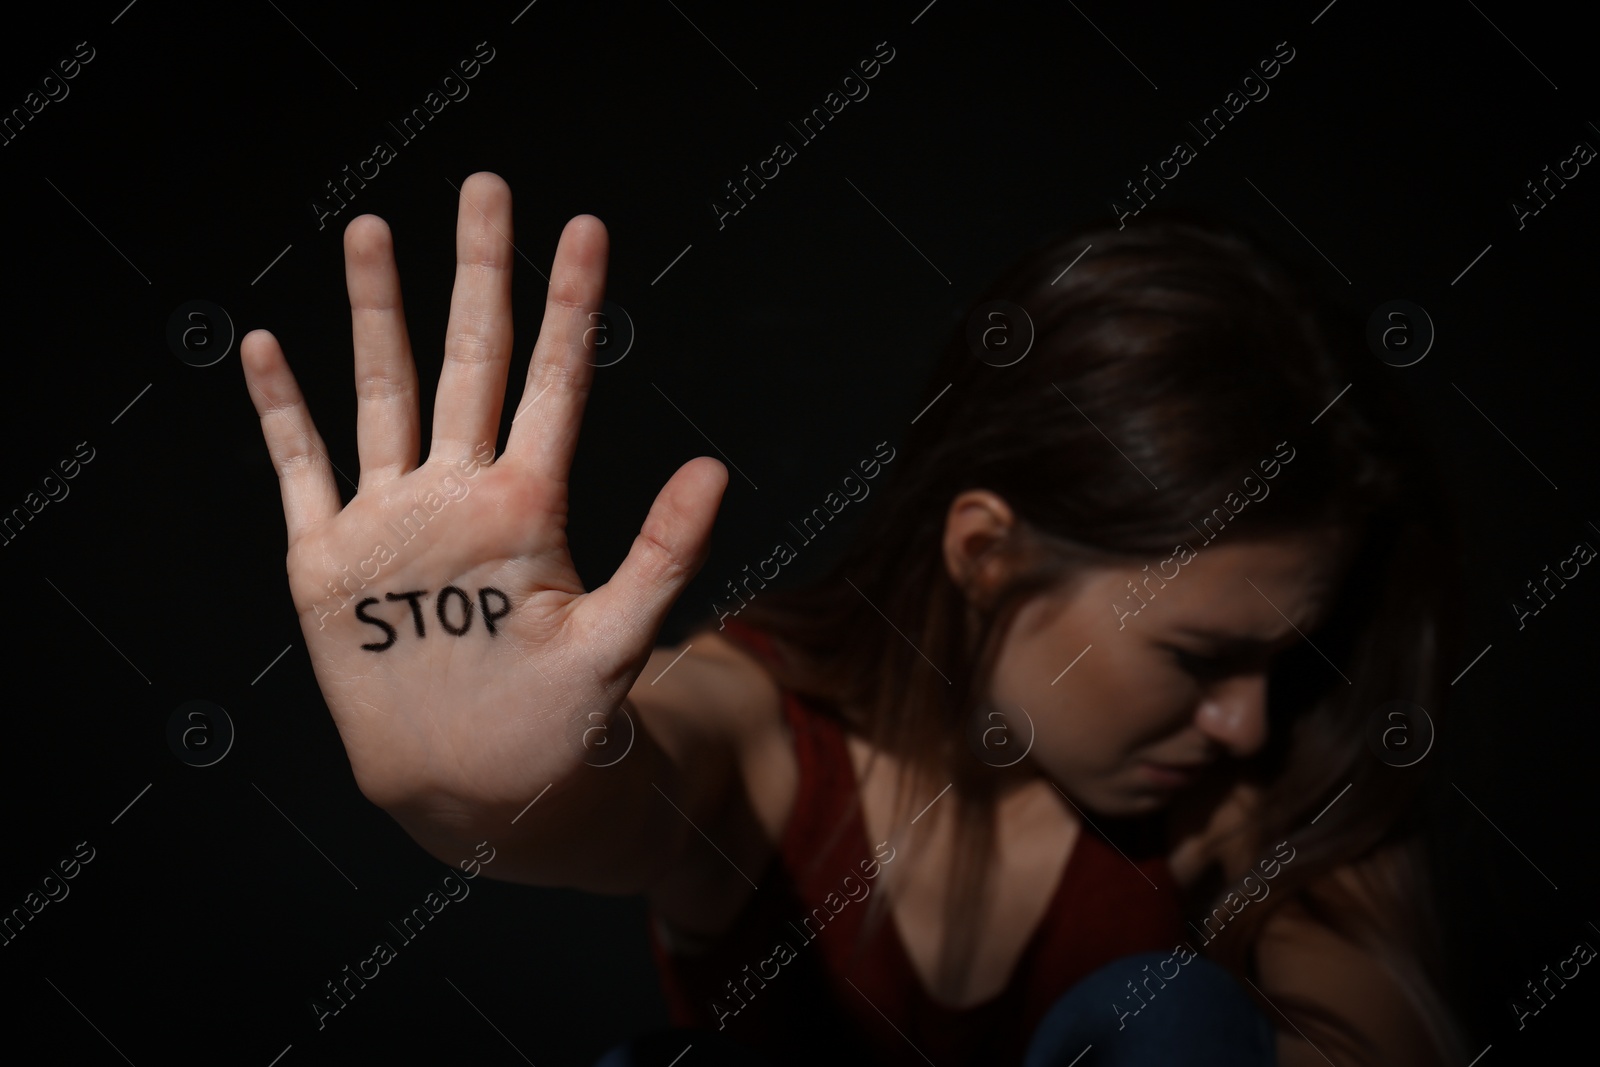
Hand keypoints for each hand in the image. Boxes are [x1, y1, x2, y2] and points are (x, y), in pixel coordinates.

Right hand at [241, 172, 727, 818]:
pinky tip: (265, 349)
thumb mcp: (618, 641)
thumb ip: (663, 554)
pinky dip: (281, 413)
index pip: (551, 381)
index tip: (583, 226)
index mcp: (527, 505)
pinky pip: (301, 470)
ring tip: (371, 229)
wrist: (476, 791)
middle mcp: (459, 495)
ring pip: (383, 393)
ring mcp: (393, 521)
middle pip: (468, 361)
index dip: (566, 304)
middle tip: (488, 186)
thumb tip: (716, 465)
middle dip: (478, 273)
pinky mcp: (331, 563)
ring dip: (375, 314)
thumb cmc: (557, 726)